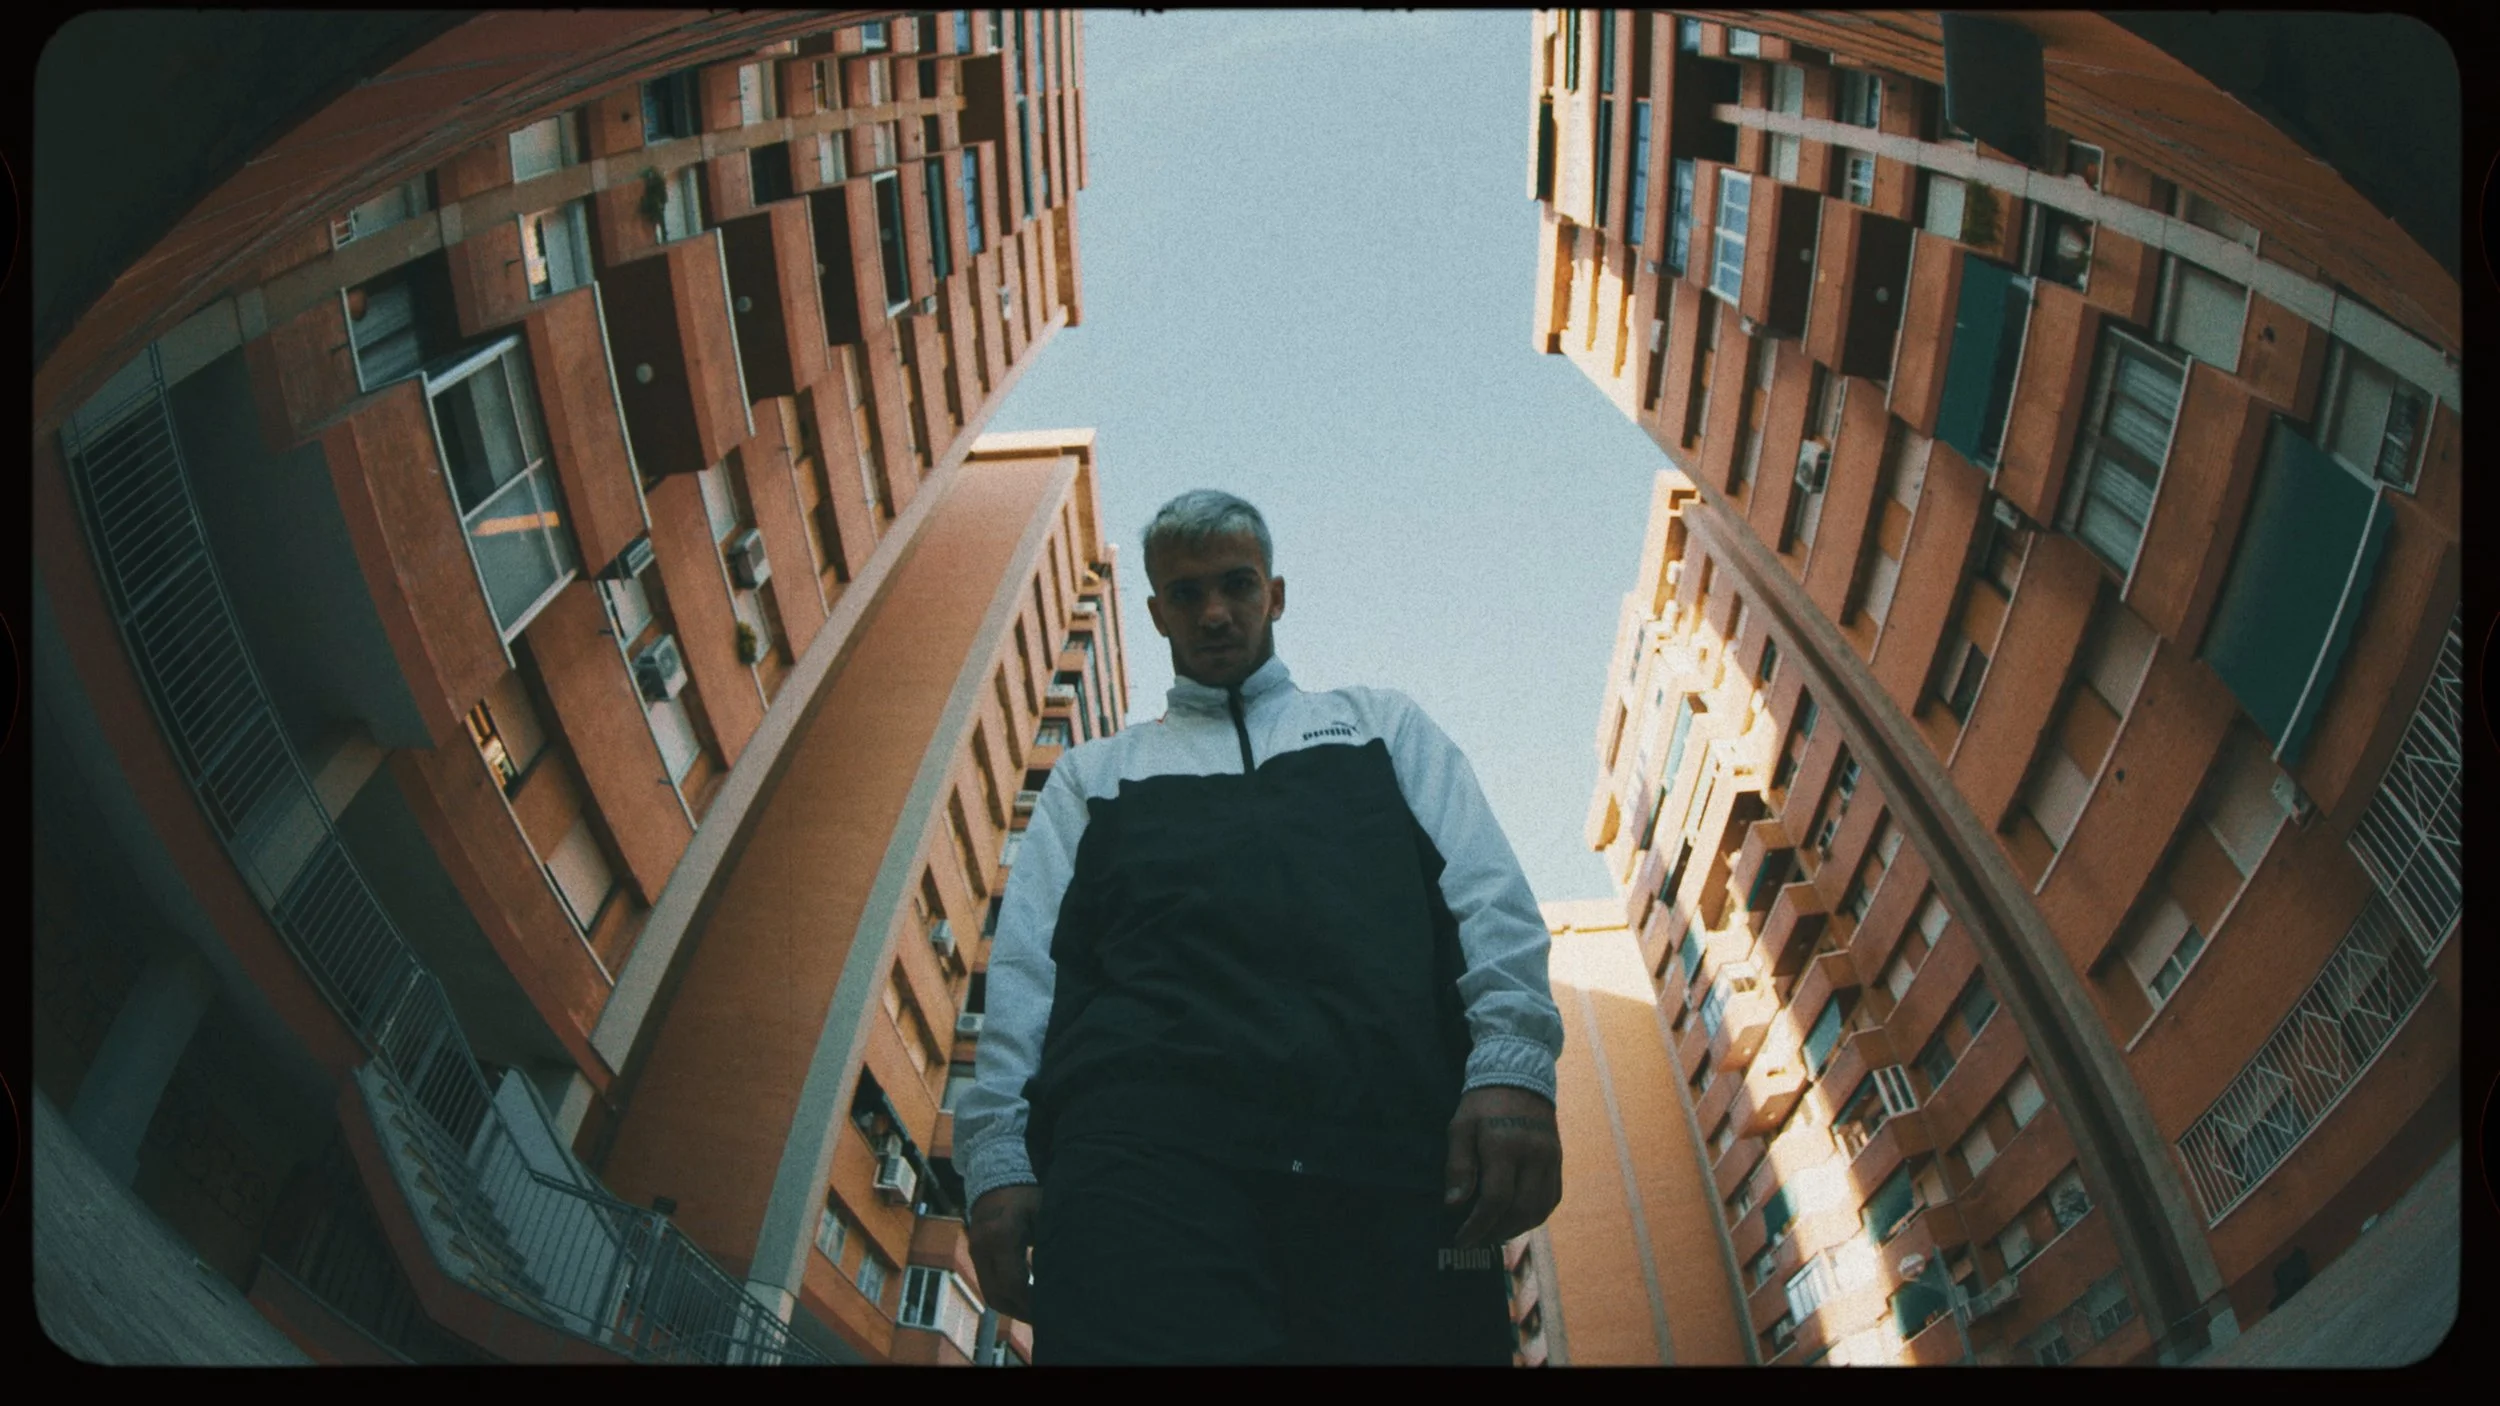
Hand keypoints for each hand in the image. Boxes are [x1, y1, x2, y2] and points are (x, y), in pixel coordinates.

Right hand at [967, 1184, 1042, 1321]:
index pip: (1014, 1282)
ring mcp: (976, 1253)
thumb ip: (1054, 1241)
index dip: (1033, 1302)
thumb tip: (1075, 1272)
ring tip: (1040, 1315)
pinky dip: (1008, 1296)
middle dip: (1024, 1312)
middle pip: (999, 1295)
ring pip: (992, 1295)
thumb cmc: (1028, 1195)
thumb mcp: (1045, 1212)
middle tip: (1050, 1321)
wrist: (996, 1178)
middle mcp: (983, 1247)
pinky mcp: (976, 1256)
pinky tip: (1030, 1298)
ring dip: (1015, 1307)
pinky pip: (990, 1285)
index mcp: (1002, 1235)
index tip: (1054, 1311)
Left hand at [1443, 1086, 1560, 1249]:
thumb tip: (1454, 1205)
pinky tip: (1516, 1219)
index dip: (1478, 1226)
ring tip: (1493, 1234)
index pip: (1495, 1200)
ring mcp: (1550, 1159)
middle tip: (1476, 1241)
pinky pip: (1552, 1198)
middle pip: (1520, 1210)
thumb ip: (1458, 1166)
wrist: (1519, 1076)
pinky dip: (1535, 1215)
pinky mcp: (1558, 1160)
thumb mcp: (1460, 1127)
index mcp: (1504, 1146)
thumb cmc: (1482, 1104)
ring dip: (1516, 1228)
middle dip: (1496, 1232)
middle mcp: (1533, 1155)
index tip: (1461, 1240)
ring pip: (1539, 1209)